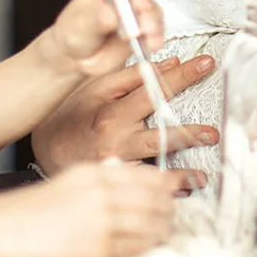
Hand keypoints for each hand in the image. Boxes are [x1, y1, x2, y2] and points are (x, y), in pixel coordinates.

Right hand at [0, 163, 176, 256]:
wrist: (10, 227)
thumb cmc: (38, 204)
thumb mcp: (73, 177)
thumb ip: (103, 174)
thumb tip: (129, 172)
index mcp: (98, 173)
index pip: (146, 175)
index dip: (166, 182)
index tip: (175, 186)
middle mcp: (104, 193)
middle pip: (153, 199)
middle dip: (169, 206)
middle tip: (174, 210)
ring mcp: (103, 221)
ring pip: (149, 223)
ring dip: (163, 226)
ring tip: (167, 228)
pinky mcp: (98, 248)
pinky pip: (134, 246)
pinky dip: (147, 244)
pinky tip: (151, 243)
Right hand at [31, 55, 218, 191]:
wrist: (43, 147)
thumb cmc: (72, 113)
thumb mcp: (97, 87)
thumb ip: (132, 75)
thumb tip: (169, 63)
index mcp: (111, 107)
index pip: (153, 87)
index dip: (182, 74)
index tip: (206, 64)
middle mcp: (115, 136)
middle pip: (158, 131)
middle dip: (189, 132)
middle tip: (213, 133)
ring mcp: (114, 161)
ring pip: (152, 168)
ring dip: (180, 172)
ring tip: (203, 175)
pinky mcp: (113, 180)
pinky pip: (142, 188)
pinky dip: (163, 191)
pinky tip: (183, 193)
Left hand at [42, 0, 163, 78]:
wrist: (78, 58)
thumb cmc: (74, 34)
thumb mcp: (79, 25)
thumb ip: (96, 18)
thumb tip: (111, 13)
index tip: (136, 6)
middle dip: (147, 11)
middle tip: (141, 26)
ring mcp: (135, 11)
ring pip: (154, 13)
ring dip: (153, 27)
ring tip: (144, 38)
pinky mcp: (144, 28)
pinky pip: (157, 31)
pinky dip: (155, 39)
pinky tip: (148, 44)